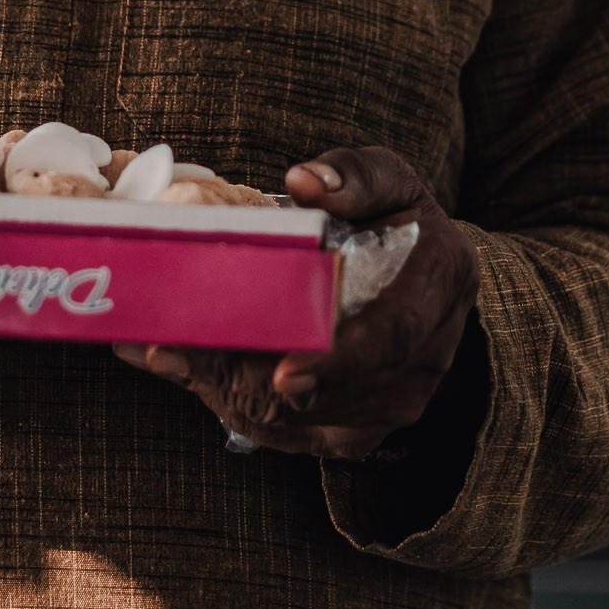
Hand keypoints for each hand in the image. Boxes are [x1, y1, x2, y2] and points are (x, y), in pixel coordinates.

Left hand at [114, 147, 477, 459]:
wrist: (427, 279)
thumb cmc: (400, 220)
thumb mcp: (390, 180)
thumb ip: (354, 175)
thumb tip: (305, 182)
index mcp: (438, 286)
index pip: (390, 336)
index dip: (336, 361)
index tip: (284, 374)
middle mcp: (424, 358)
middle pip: (328, 390)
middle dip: (246, 376)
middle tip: (176, 349)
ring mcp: (395, 402)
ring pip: (300, 418)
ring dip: (230, 391)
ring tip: (170, 354)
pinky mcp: (362, 429)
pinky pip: (294, 434)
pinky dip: (238, 407)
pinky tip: (192, 374)